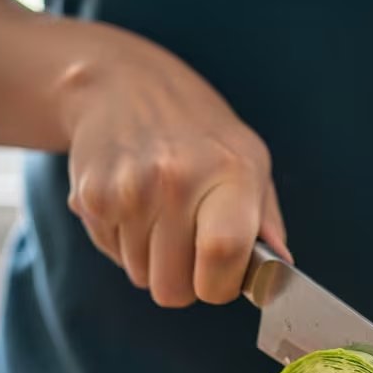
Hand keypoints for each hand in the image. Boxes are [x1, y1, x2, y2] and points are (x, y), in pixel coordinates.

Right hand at [62, 51, 286, 306]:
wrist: (121, 84)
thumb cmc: (198, 132)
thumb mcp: (249, 159)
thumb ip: (266, 222)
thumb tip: (281, 271)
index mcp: (230, 172)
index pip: (224, 255)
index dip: (220, 284)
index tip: (220, 276)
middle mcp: (177, 179)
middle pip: (173, 288)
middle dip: (183, 278)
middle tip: (186, 239)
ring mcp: (130, 189)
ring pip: (140, 276)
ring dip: (150, 257)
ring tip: (156, 210)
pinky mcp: (91, 197)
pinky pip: (112, 256)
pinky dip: (122, 240)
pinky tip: (131, 201)